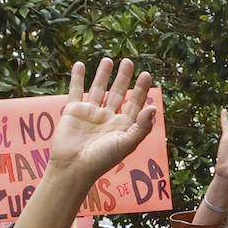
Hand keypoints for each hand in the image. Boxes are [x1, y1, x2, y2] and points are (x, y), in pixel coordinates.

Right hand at [47, 57, 156, 183]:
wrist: (74, 167)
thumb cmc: (102, 160)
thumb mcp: (126, 144)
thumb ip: (141, 127)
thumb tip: (152, 109)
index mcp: (123, 126)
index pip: (135, 104)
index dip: (141, 90)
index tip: (146, 75)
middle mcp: (108, 118)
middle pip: (118, 93)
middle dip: (124, 78)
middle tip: (129, 61)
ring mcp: (91, 114)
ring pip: (98, 89)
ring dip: (103, 75)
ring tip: (108, 60)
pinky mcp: (74, 111)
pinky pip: (75, 91)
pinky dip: (77, 78)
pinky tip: (80, 65)